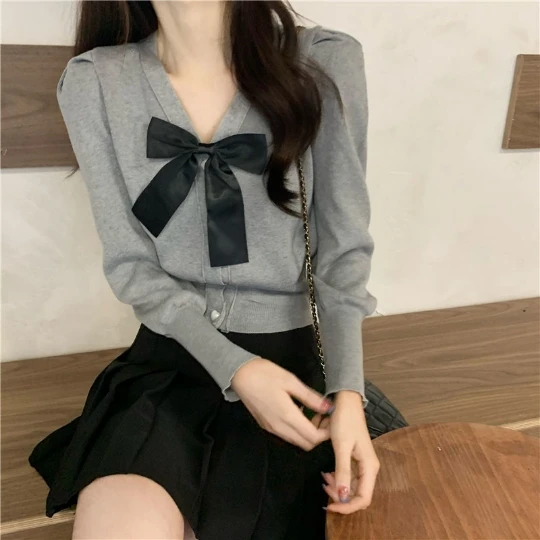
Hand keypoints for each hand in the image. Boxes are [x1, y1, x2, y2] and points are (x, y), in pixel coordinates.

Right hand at [231, 357, 332, 450]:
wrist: (240, 374)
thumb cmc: (265, 374)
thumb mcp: (291, 381)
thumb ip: (310, 397)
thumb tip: (328, 408)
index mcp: (287, 416)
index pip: (313, 438)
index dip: (326, 433)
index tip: (331, 418)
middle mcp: (279, 427)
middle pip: (306, 444)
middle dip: (319, 435)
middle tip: (324, 416)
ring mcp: (271, 428)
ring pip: (296, 441)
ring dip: (308, 433)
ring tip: (313, 413)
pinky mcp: (266, 425)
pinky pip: (286, 435)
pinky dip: (297, 430)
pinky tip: (299, 412)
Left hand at [322, 390, 379, 513]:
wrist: (346, 402)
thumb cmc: (345, 421)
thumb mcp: (342, 446)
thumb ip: (343, 471)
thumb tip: (342, 497)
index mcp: (370, 467)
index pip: (363, 498)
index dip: (347, 507)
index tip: (329, 504)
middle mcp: (369, 468)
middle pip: (357, 494)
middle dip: (340, 496)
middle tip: (324, 486)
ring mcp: (363, 463)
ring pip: (352, 486)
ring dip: (338, 487)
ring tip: (324, 479)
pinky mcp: (356, 458)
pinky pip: (348, 476)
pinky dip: (337, 478)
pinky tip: (327, 473)